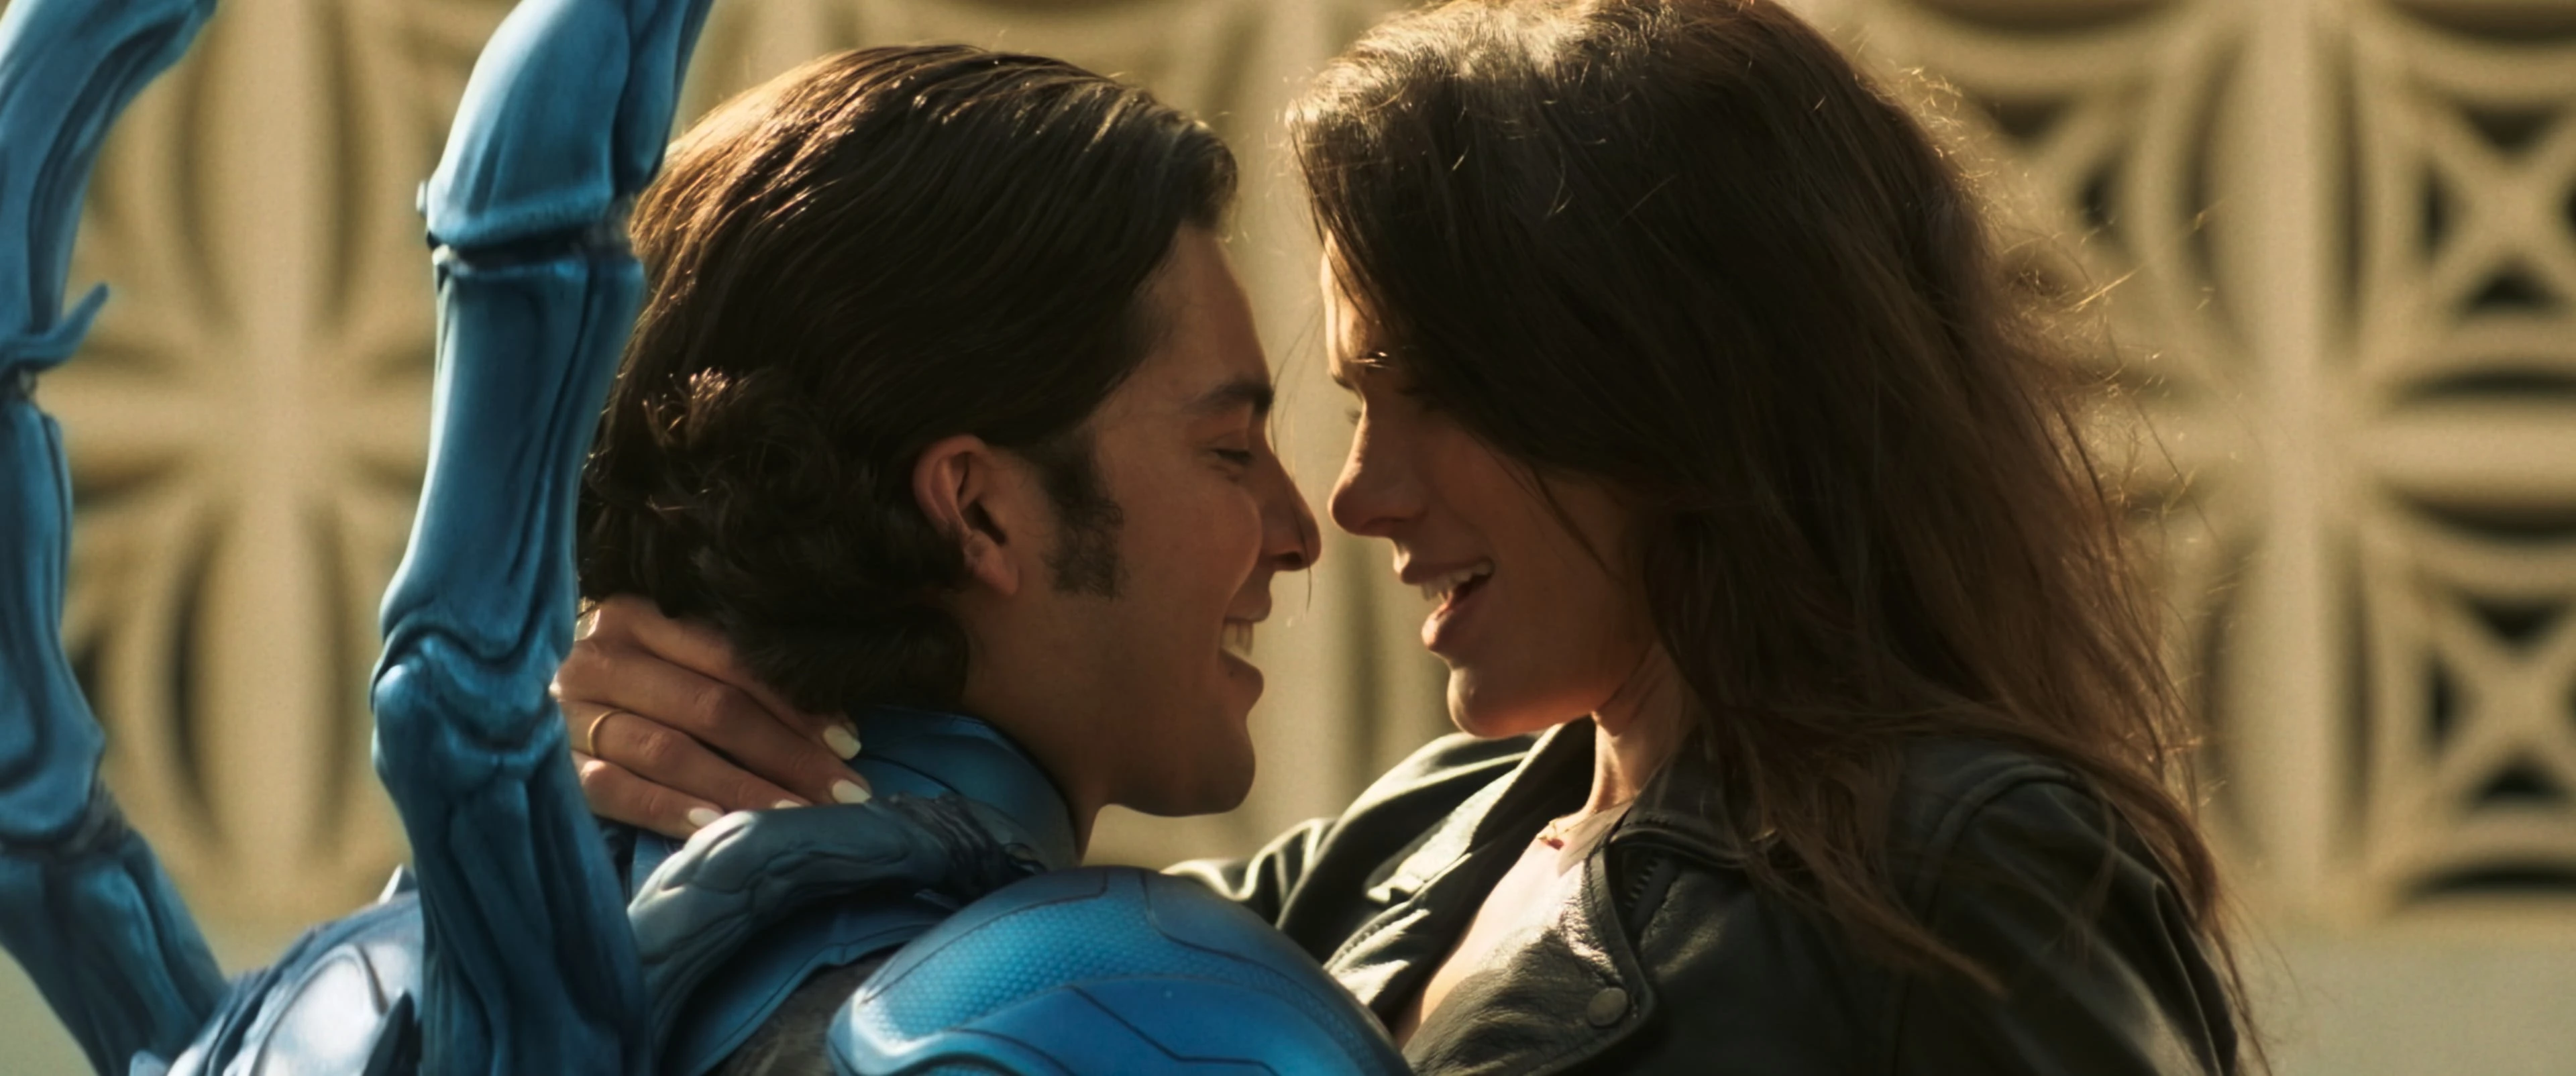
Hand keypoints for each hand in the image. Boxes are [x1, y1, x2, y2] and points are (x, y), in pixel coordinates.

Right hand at [555, 595, 872, 837]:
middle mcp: (599, 657)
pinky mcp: (549, 765)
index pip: (732, 663)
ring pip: (671, 750)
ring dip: (742, 788)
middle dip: (787, 755)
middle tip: (844, 794)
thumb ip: (726, 679)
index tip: (851, 745)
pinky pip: (616, 788)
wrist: (502, 713)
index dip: (795, 705)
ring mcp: (569, 713)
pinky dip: (667, 807)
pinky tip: (713, 827)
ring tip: (796, 819)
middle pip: (711, 708)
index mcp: (637, 617)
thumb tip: (835, 727)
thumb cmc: (619, 692)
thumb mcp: (667, 664)